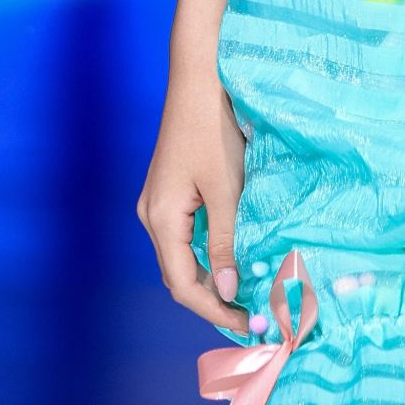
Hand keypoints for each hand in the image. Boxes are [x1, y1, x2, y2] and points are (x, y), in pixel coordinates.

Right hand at [137, 76, 250, 336]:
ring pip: (182, 258)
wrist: (199, 79)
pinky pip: (185, 237)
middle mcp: (152, 216)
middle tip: (252, 315)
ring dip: (211, 279)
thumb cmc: (213, 130)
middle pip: (178, 276)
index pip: (183, 286)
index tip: (247, 325)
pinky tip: (234, 259)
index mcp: (161, 220)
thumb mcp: (226, 191)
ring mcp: (158, 204)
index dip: (214, 310)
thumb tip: (228, 291)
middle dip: (213, 300)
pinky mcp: (170, 193)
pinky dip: (207, 255)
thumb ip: (225, 243)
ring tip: (247, 294)